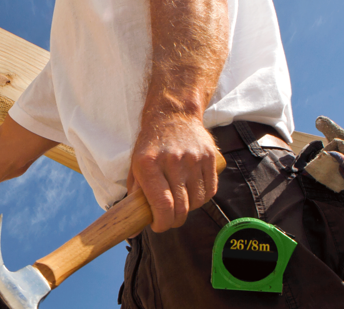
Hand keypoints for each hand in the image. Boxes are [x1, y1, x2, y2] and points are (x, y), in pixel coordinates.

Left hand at [130, 118, 220, 232]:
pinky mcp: (210, 157)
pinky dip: (202, 198)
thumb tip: (133, 230)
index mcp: (148, 164)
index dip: (162, 223)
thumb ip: (135, 197)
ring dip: (189, 209)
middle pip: (181, 207)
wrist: (173, 115)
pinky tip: (192, 193)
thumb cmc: (151, 145)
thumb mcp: (135, 166)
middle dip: (174, 221)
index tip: (158, 226)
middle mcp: (172, 161)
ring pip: (197, 201)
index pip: (162, 205)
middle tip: (169, 219)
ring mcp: (193, 158)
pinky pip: (210, 190)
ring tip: (180, 202)